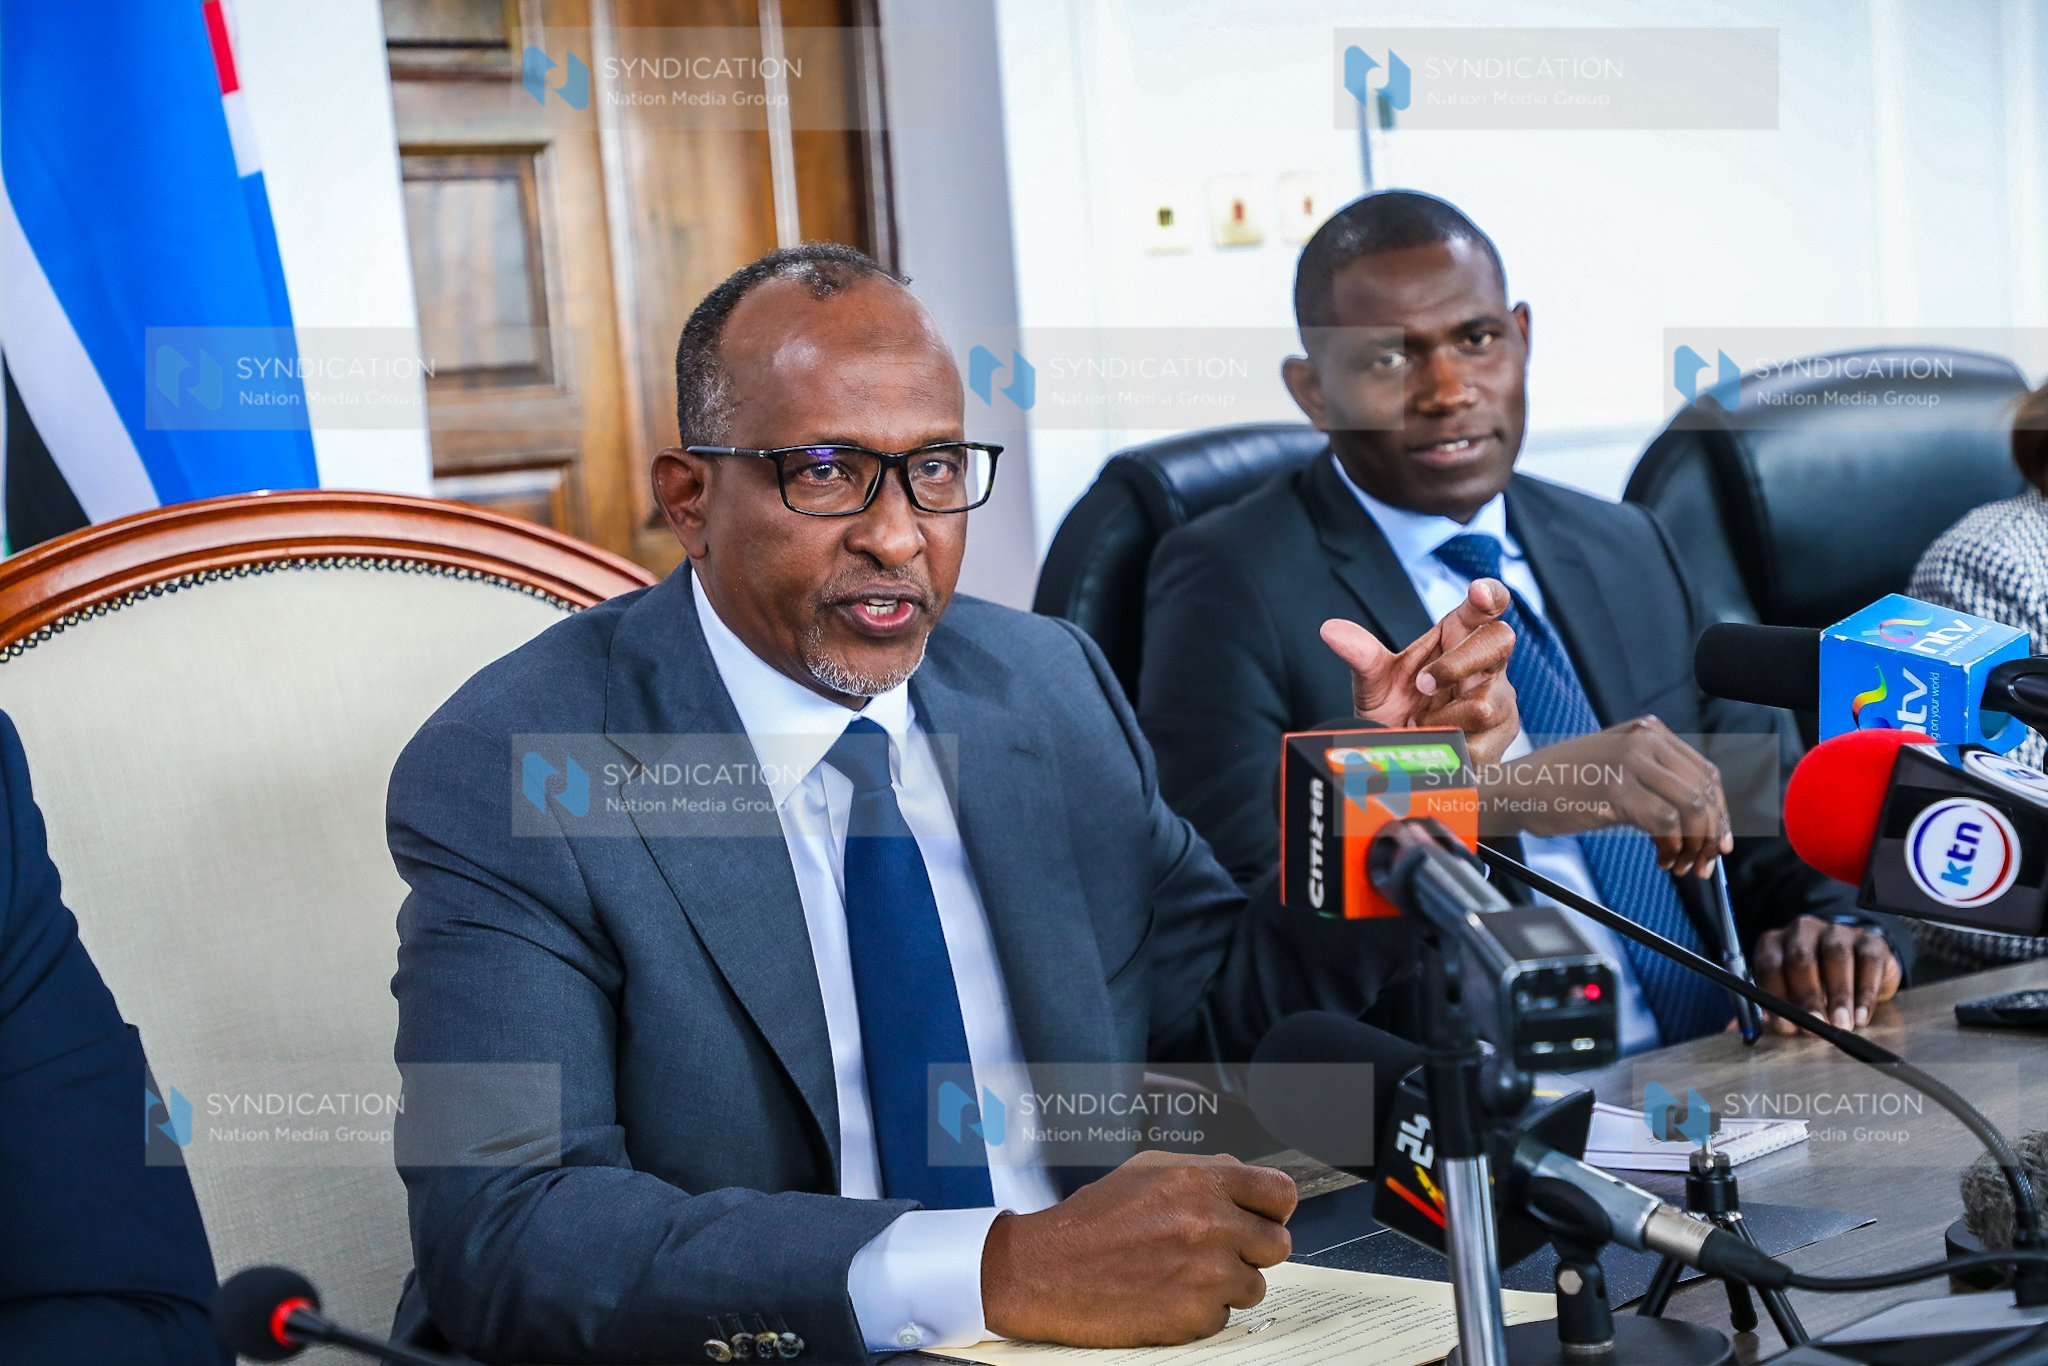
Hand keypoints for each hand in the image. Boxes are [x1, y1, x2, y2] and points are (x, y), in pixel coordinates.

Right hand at [980, 1151, 1295, 1346]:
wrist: (1048, 1271)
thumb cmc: (1093, 1220)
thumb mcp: (1147, 1171)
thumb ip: (1204, 1171)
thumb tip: (1245, 1181)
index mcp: (1201, 1182)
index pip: (1280, 1194)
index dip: (1272, 1210)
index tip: (1260, 1219)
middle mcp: (1211, 1225)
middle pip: (1277, 1244)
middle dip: (1252, 1251)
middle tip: (1219, 1253)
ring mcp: (1206, 1274)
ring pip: (1254, 1286)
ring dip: (1226, 1285)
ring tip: (1182, 1275)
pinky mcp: (1195, 1316)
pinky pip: (1224, 1317)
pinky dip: (1200, 1311)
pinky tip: (1166, 1296)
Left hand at [1320, 579, 1518, 766]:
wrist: (1399, 759)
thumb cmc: (1395, 708)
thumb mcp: (1374, 680)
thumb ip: (1361, 654)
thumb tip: (1329, 629)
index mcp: (1461, 637)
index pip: (1488, 606)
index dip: (1490, 594)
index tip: (1477, 593)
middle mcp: (1488, 664)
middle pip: (1499, 643)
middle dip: (1456, 664)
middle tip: (1423, 684)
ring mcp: (1500, 700)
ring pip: (1485, 703)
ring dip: (1441, 718)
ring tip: (1421, 723)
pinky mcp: (1500, 738)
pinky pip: (1479, 743)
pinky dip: (1446, 746)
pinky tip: (1434, 743)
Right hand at [1487, 716, 1730, 876]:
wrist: (1517, 789)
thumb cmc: (1561, 783)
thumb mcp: (1614, 765)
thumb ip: (1653, 777)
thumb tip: (1698, 818)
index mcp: (1647, 731)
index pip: (1705, 772)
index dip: (1720, 811)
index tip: (1720, 840)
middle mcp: (1643, 740)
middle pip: (1704, 790)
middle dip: (1712, 833)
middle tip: (1705, 862)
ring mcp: (1629, 763)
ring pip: (1691, 807)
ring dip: (1694, 844)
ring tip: (1682, 864)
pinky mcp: (1616, 790)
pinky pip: (1665, 823)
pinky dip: (1672, 848)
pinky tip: (1662, 859)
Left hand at [1752, 915, 1902, 1033]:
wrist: (1860, 971)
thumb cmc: (1817, 986)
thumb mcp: (1791, 997)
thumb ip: (1774, 1008)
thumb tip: (1754, 1027)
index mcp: (1775, 942)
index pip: (1769, 965)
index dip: (1776, 995)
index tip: (1786, 1024)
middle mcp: (1803, 930)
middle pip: (1800, 958)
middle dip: (1807, 995)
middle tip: (1817, 1025)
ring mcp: (1837, 931)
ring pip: (1835, 956)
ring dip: (1838, 995)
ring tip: (1842, 1025)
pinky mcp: (1870, 940)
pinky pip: (1868, 962)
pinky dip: (1865, 992)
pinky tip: (1861, 1015)